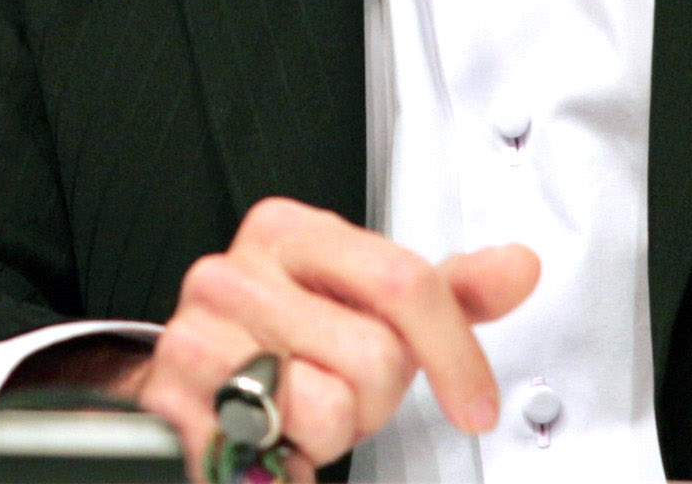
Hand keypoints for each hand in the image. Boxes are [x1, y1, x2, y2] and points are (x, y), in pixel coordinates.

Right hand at [135, 197, 539, 474]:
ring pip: (326, 406)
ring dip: (327, 433)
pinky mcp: (172, 405)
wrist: (197, 388)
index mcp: (286, 231)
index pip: (403, 281)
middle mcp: (232, 274)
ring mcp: (196, 338)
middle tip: (340, 393)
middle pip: (374, 354)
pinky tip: (273, 443)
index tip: (475, 403)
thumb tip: (518, 266)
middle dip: (374, 398)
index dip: (454, 354)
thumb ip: (448, 292)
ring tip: (301, 415)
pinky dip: (287, 465)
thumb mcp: (368, 308)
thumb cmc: (288, 344)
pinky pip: (272, 453)